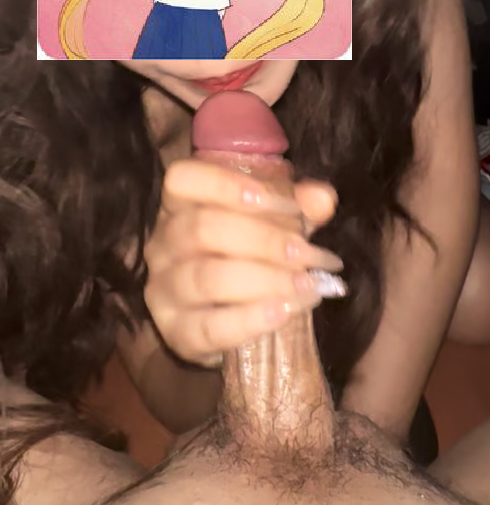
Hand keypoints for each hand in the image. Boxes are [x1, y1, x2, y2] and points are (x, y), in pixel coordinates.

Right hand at [144, 159, 342, 366]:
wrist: (227, 317)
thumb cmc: (247, 255)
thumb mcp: (272, 222)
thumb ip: (296, 206)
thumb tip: (323, 199)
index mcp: (179, 204)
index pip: (183, 179)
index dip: (229, 185)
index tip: (285, 204)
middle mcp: (162, 242)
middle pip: (203, 228)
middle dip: (264, 240)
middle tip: (309, 253)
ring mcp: (163, 290)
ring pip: (207, 277)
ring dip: (266, 279)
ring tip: (307, 284)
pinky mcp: (176, 333)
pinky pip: (208, 328)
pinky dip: (249, 320)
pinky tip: (283, 312)